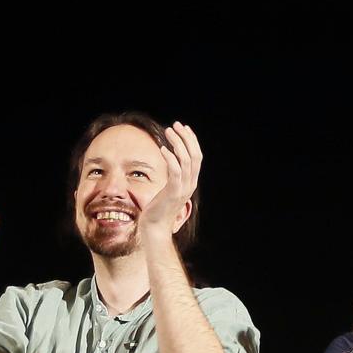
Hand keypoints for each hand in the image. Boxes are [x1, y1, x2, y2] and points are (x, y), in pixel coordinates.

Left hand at [142, 121, 200, 237]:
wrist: (155, 228)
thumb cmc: (157, 208)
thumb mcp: (168, 189)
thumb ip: (172, 176)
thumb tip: (169, 160)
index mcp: (191, 181)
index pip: (197, 156)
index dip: (192, 140)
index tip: (183, 128)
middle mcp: (190, 183)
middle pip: (194, 155)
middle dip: (186, 137)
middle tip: (174, 125)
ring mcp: (183, 188)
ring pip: (186, 160)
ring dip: (177, 143)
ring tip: (167, 132)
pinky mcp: (173, 192)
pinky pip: (175, 171)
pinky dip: (170, 158)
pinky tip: (162, 149)